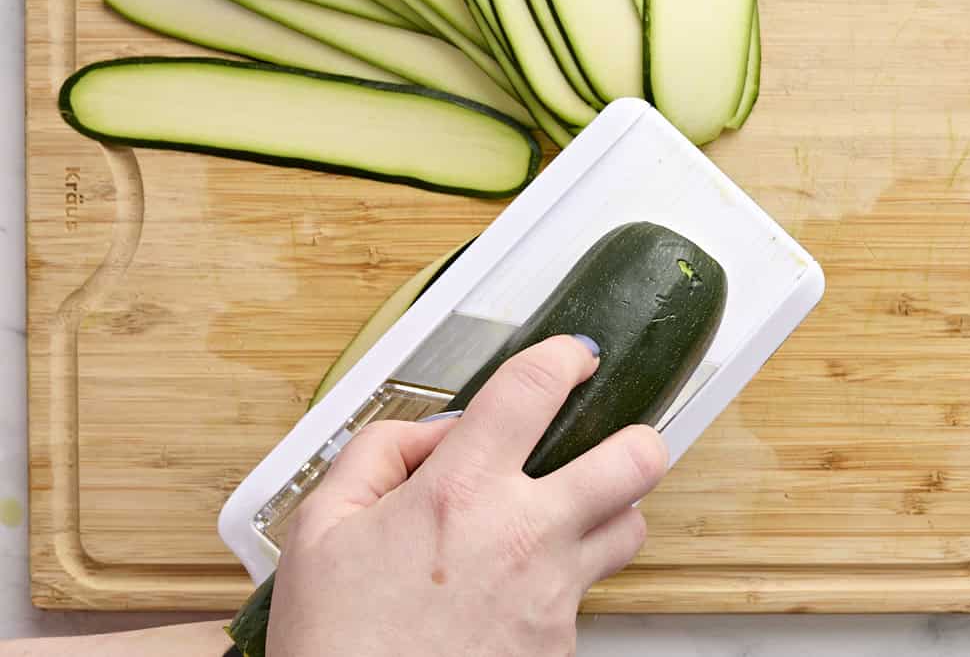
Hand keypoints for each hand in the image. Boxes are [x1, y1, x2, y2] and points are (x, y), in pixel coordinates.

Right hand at [267, 335, 668, 656]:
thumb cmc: (337, 642)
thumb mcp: (320, 526)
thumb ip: (378, 453)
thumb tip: (437, 432)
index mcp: (460, 493)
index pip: (534, 389)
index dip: (565, 355)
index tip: (575, 355)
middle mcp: (522, 536)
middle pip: (633, 462)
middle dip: (637, 438)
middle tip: (617, 437)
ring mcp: (552, 595)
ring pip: (630, 530)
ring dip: (611, 512)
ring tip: (568, 516)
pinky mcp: (562, 647)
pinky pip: (589, 595)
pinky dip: (565, 581)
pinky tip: (520, 589)